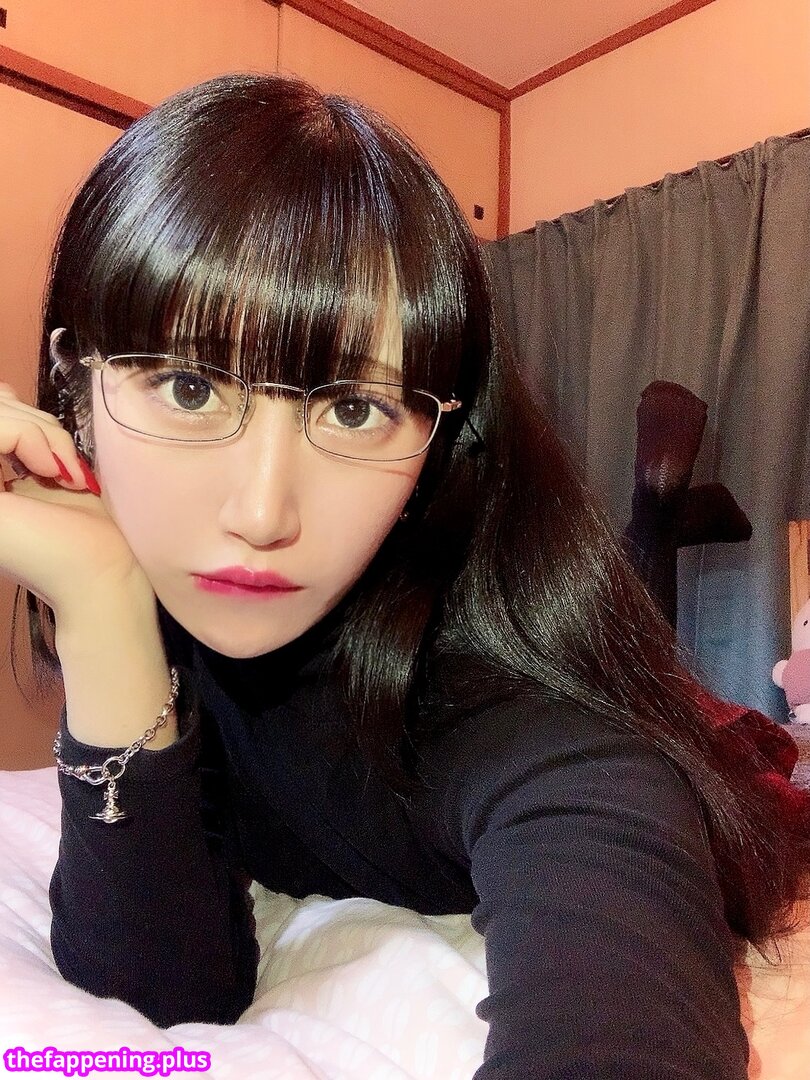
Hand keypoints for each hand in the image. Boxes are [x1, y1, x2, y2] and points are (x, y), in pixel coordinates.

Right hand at [0, 380, 153, 623]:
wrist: (100, 573)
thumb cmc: (83, 529)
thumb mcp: (45, 467)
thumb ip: (17, 433)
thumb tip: (3, 391)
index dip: (18, 417)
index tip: (55, 459)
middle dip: (31, 421)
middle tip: (63, 464)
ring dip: (35, 431)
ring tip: (62, 472)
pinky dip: (29, 437)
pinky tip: (53, 473)